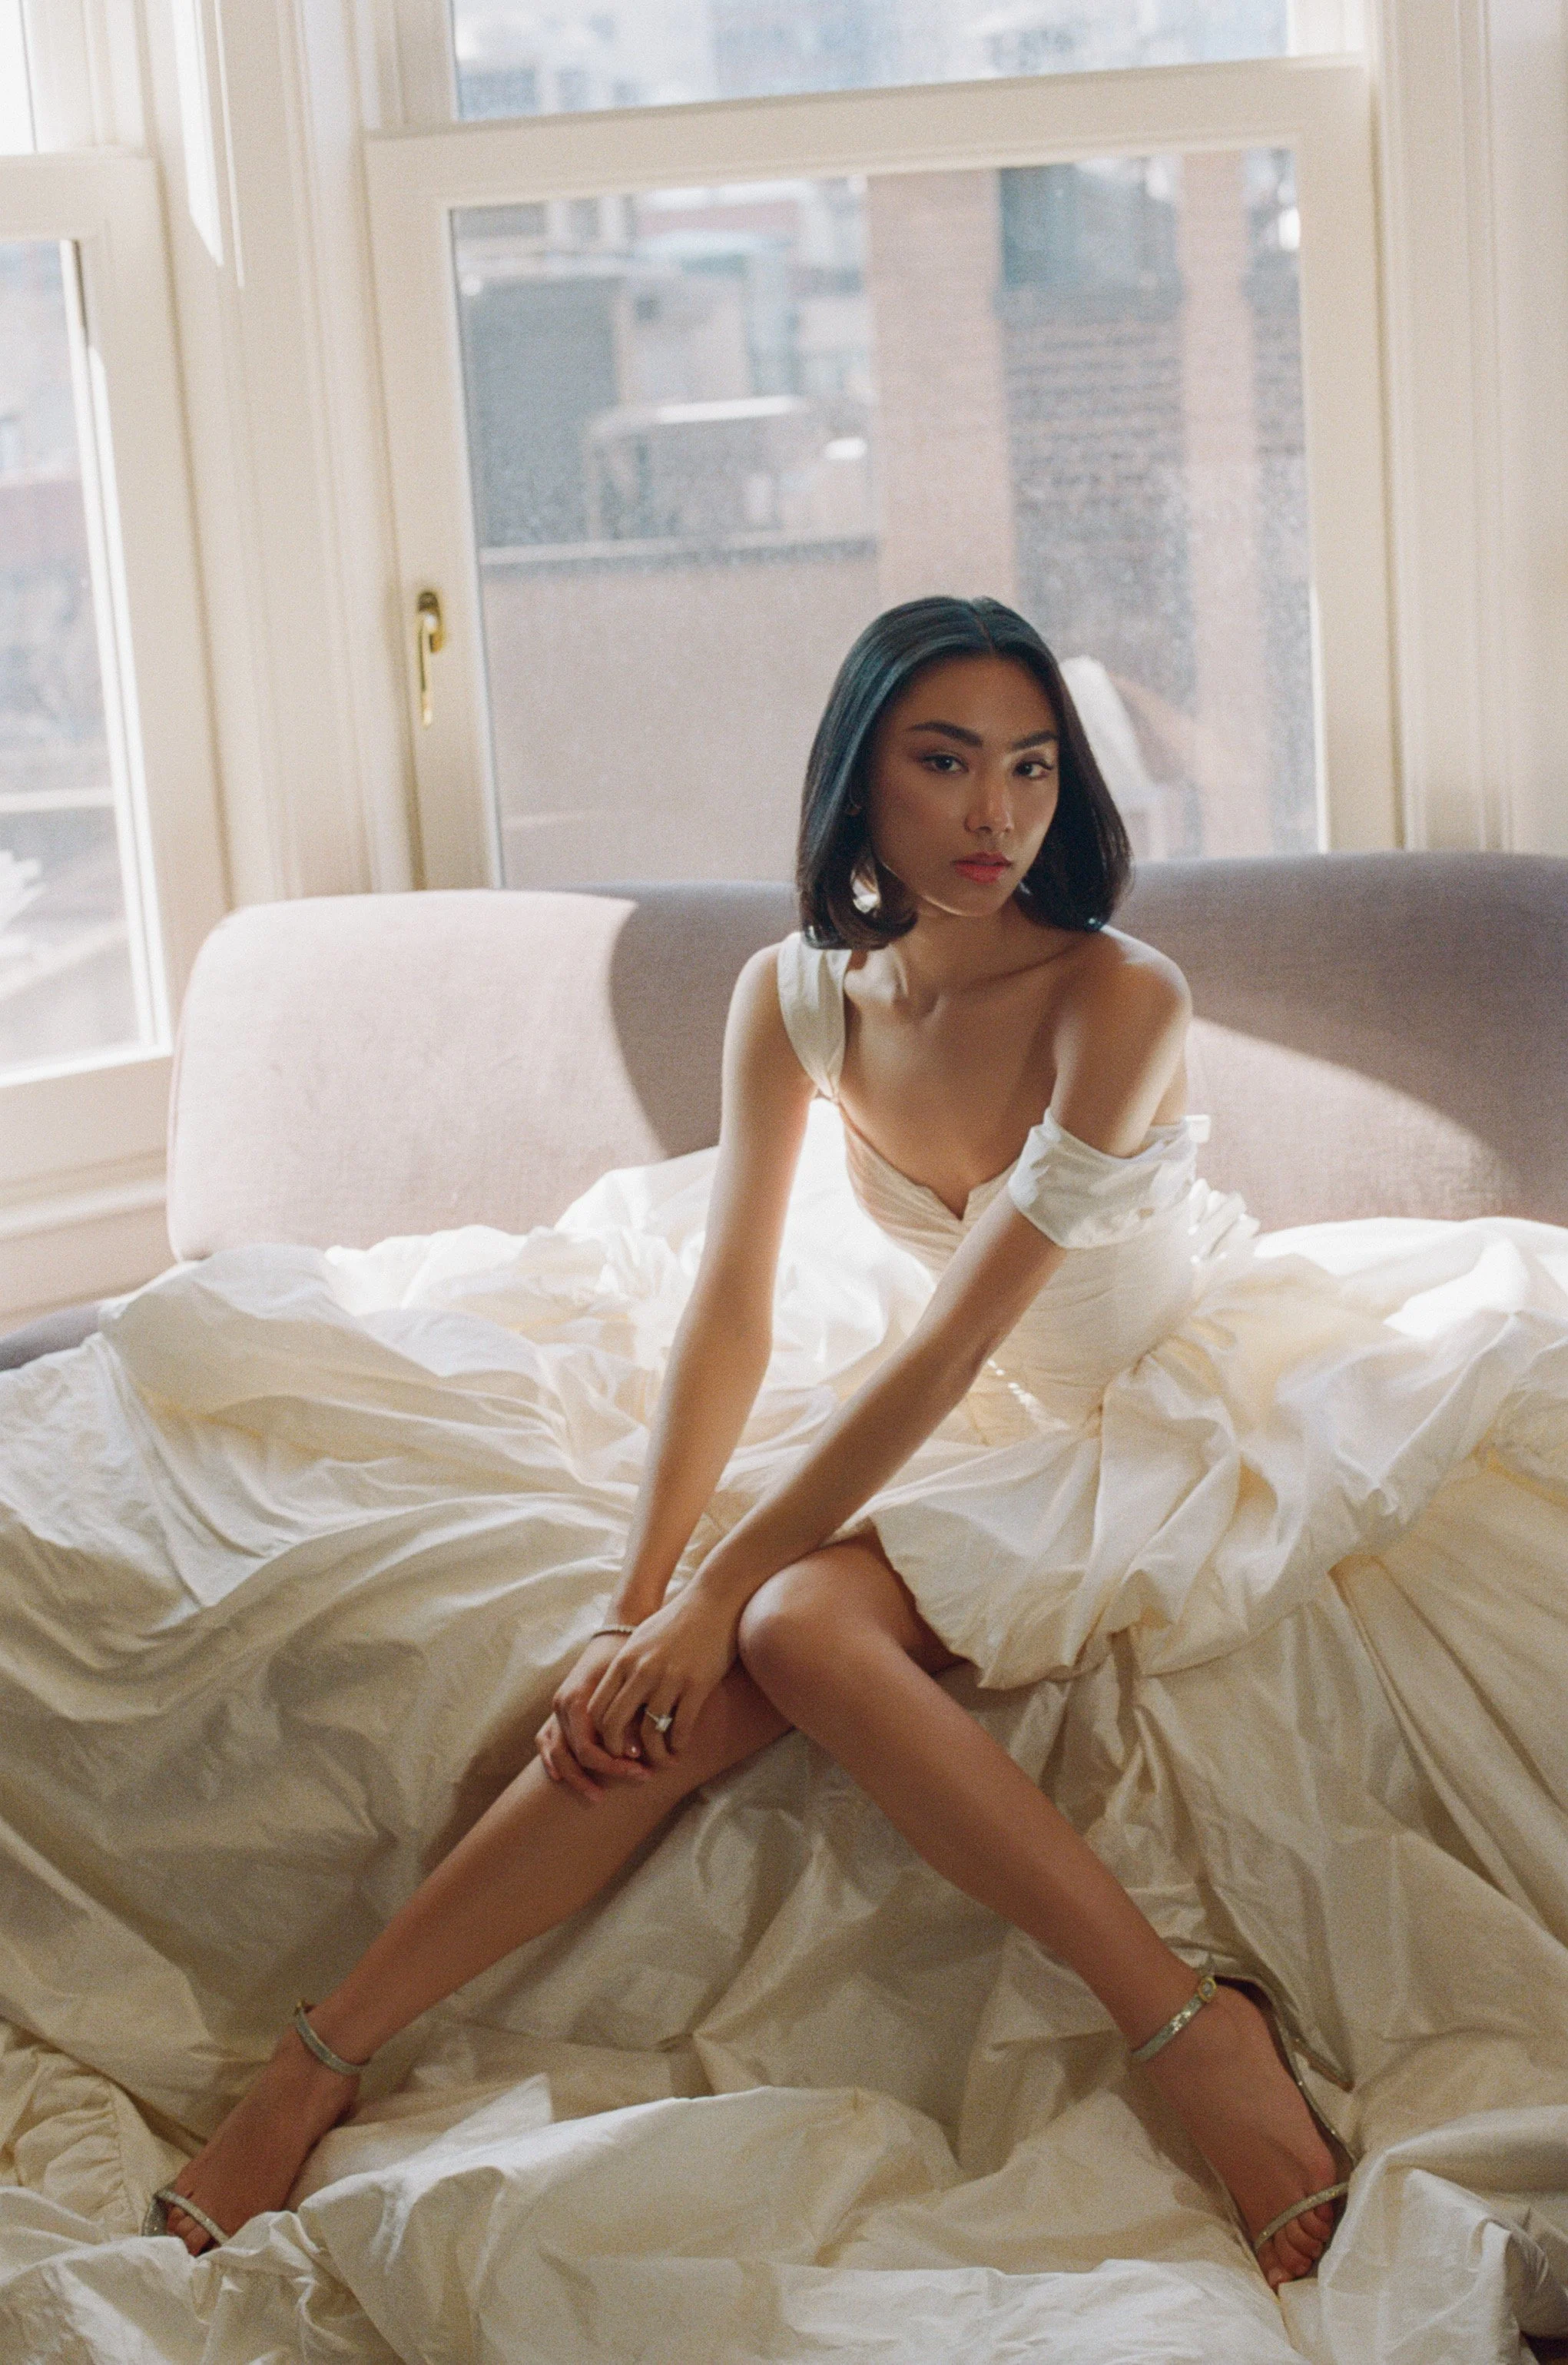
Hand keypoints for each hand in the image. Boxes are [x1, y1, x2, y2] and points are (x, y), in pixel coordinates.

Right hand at [537, 1632, 656, 1804]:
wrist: (617, 1634)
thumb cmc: (628, 1658)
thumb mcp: (633, 1685)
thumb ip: (629, 1719)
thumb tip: (632, 1755)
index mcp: (577, 1700)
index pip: (589, 1749)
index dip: (614, 1766)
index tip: (642, 1771)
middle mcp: (562, 1705)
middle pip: (574, 1756)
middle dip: (602, 1775)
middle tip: (634, 1781)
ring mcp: (556, 1708)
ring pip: (556, 1753)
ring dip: (576, 1778)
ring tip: (598, 1797)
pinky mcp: (558, 1710)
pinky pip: (546, 1740)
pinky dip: (551, 1760)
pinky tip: (559, 1777)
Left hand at [586, 1590, 737, 1769]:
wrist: (713, 1601)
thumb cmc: (676, 1621)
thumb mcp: (641, 1639)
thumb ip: (626, 1667)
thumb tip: (615, 1699)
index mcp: (624, 1661)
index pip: (597, 1709)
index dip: (600, 1736)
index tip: (614, 1746)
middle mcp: (641, 1671)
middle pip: (614, 1726)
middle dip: (618, 1753)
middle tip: (632, 1762)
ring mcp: (669, 1678)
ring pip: (649, 1734)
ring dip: (654, 1756)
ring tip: (663, 1761)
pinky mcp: (696, 1684)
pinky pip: (680, 1727)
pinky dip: (678, 1745)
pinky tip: (681, 1747)